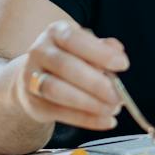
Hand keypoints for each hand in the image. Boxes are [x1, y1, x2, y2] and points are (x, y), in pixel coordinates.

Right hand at [14, 21, 129, 130]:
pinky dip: (86, 119)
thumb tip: (117, 51)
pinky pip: (60, 113)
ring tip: (112, 109)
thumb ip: (102, 48)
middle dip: (95, 83)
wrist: (35, 76)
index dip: (99, 53)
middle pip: (66, 66)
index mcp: (56, 32)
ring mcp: (32, 78)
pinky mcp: (34, 103)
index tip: (123, 65)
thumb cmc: (69, 58)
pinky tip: (106, 121)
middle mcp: (39, 52)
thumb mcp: (85, 47)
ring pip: (58, 91)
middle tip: (118, 96)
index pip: (75, 39)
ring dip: (89, 103)